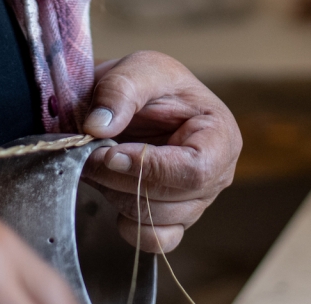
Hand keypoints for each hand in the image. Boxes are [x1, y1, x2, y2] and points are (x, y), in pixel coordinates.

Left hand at [80, 51, 241, 251]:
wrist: (129, 102)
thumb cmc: (146, 84)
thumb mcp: (136, 69)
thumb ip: (119, 90)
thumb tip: (99, 127)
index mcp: (219, 135)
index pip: (195, 170)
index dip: (149, 168)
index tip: (110, 154)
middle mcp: (215, 173)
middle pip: (171, 199)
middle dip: (121, 179)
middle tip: (91, 153)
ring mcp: (196, 201)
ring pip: (154, 219)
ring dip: (116, 193)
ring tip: (100, 162)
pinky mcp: (174, 220)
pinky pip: (153, 240)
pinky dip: (126, 222)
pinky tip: (114, 191)